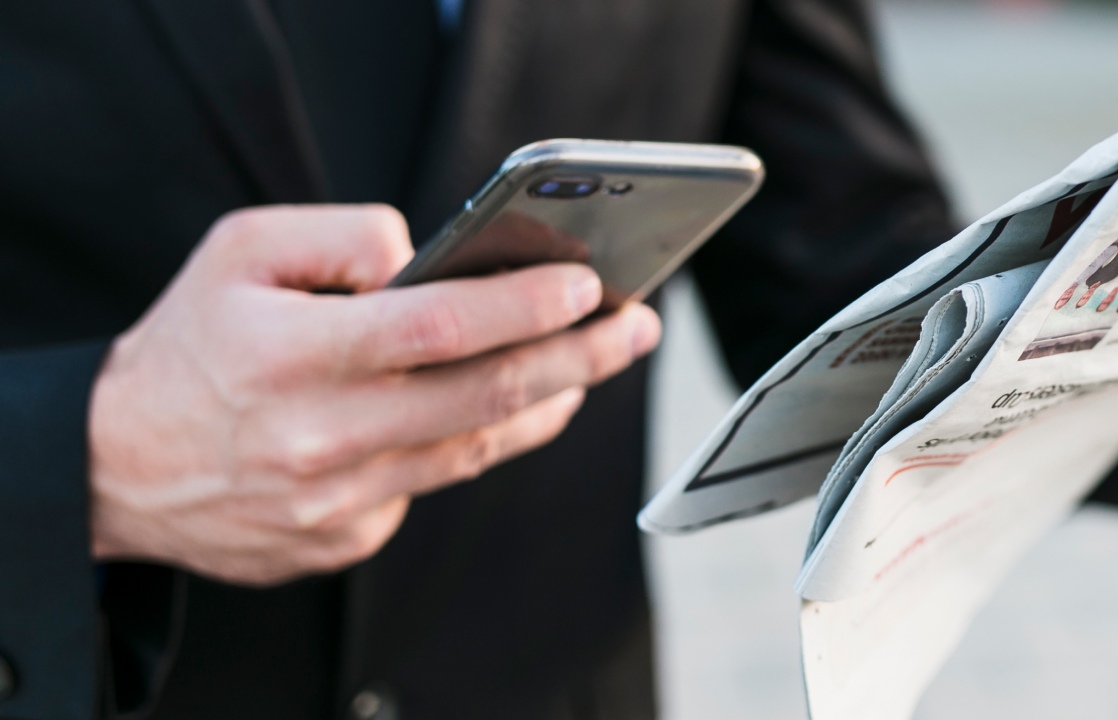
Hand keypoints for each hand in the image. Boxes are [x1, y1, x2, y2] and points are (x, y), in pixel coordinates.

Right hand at [87, 205, 661, 584]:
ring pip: (477, 448)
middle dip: (582, 357)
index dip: (528, 306)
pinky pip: (431, 484)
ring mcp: (338, 498)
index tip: (591, 285)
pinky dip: (469, 443)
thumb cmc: (191, 345)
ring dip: (550, 402)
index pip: (441, 326)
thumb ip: (343, 235)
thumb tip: (429, 254)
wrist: (115, 468)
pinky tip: (500, 409)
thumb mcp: (240, 253)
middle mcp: (324, 432)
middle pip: (488, 396)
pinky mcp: (346, 540)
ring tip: (593, 359)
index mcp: (296, 353)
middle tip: (636, 326)